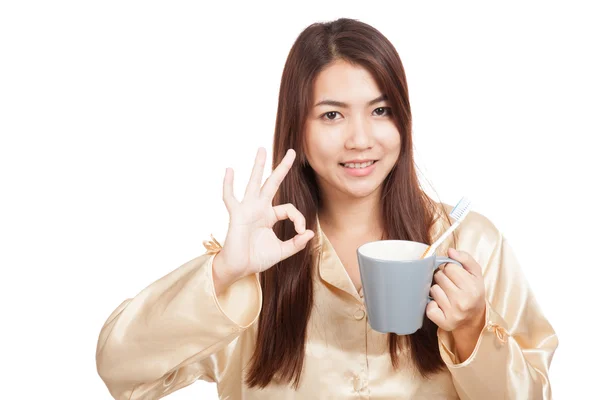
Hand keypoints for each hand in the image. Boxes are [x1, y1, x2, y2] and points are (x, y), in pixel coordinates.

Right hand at [213, 147, 314, 287]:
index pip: (289, 209)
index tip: (301, 232)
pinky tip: (230, 170)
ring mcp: (247, 209)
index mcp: (269, 216)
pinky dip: (229, 184)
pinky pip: (230, 197)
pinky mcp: (237, 215)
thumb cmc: (256, 259)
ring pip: (254, 183)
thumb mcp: (282, 251)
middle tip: (292, 151)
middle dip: (282, 168)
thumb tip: (310, 234)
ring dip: (258, 166)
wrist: (238, 269)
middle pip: (272, 183)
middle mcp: (259, 208)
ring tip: (262, 149)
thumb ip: (296, 244)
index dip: (299, 218)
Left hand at [426, 248, 485, 333]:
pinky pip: (429, 308)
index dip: (450, 269)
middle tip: (451, 286)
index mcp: (473, 288)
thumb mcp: (475, 273)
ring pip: (433, 289)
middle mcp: (464, 301)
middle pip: (439, 277)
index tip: (455, 276)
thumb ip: (465, 258)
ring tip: (447, 295)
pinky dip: (431, 305)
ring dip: (437, 290)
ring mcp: (454, 313)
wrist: (474, 318)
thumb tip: (450, 251)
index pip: (449, 267)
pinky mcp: (445, 323)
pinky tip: (440, 305)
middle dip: (442, 278)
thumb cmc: (473, 292)